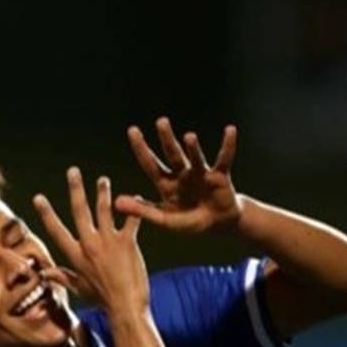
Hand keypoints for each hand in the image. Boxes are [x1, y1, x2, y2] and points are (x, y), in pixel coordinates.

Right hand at [32, 167, 147, 317]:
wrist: (126, 307)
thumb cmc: (102, 300)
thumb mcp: (79, 288)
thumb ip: (62, 277)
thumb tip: (44, 274)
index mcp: (75, 256)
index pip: (56, 230)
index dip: (46, 213)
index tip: (38, 198)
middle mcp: (89, 245)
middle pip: (79, 211)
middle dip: (75, 189)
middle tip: (73, 171)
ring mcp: (108, 242)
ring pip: (104, 210)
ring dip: (103, 192)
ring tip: (102, 180)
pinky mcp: (127, 243)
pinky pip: (131, 220)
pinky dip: (135, 208)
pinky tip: (138, 196)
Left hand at [114, 117, 241, 233]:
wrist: (217, 225)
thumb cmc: (188, 222)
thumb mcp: (162, 219)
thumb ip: (141, 211)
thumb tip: (116, 202)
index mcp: (165, 183)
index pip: (150, 163)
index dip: (141, 148)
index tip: (132, 129)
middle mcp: (182, 174)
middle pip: (172, 154)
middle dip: (166, 139)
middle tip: (161, 122)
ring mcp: (200, 173)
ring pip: (195, 157)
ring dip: (192, 148)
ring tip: (189, 137)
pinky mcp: (219, 176)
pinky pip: (224, 159)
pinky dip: (228, 145)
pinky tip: (230, 130)